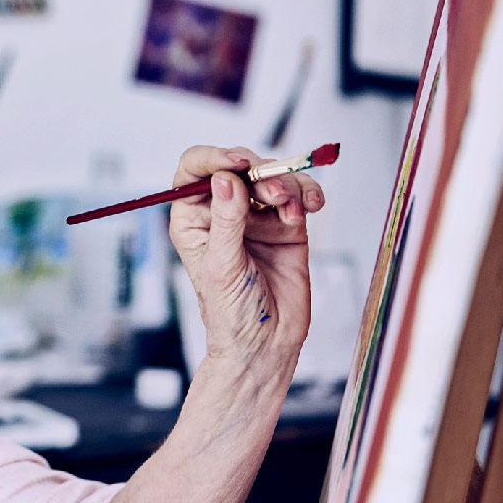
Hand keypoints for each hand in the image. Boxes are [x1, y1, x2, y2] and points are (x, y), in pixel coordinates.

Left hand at [168, 146, 323, 370]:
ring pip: (272, 176)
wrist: (267, 344)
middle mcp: (222, 212)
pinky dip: (307, 193)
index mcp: (192, 219)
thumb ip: (226, 221)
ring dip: (286, 184)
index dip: (213, 158)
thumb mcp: (222, 267)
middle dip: (259, 172)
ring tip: (292, 210)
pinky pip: (298, 194)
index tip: (236, 163)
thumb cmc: (231, 314)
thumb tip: (224, 179)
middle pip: (239, 166)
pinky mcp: (286, 225)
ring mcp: (255, 216)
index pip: (194, 170)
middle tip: (273, 194)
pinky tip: (310, 207)